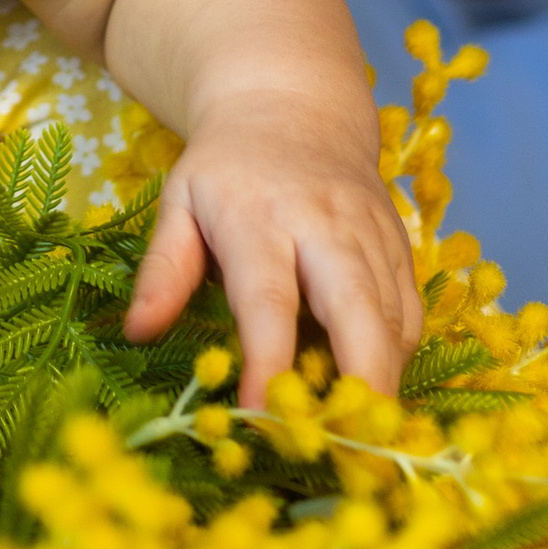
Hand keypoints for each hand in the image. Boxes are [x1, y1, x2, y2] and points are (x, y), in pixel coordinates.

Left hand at [123, 97, 423, 409]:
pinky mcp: (400, 242)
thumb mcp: (178, 200)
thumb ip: (162, 268)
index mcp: (259, 215)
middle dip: (360, 379)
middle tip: (350, 445)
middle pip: (356, 307)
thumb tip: (137, 331)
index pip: (268, 298)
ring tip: (359, 434)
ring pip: (393, 314)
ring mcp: (370, 233)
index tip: (261, 414)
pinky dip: (399, 355)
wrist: (295, 104)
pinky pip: (410, 309)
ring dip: (383, 379)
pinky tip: (373, 386)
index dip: (268, 360)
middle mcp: (324, 224)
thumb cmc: (226, 166)